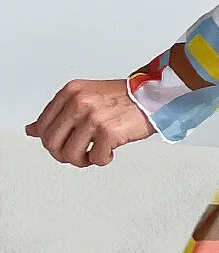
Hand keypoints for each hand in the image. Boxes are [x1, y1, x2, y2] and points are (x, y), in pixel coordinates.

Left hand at [26, 79, 155, 166]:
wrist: (152, 97)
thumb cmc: (123, 98)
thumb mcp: (85, 97)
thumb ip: (58, 113)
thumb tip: (32, 130)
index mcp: (71, 92)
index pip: (42, 125)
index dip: (51, 141)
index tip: (63, 144)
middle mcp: (79, 102)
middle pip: (51, 142)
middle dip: (63, 154)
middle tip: (78, 153)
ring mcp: (93, 117)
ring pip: (69, 154)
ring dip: (82, 160)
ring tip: (93, 154)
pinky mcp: (108, 132)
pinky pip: (95, 158)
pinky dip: (102, 160)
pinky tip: (109, 151)